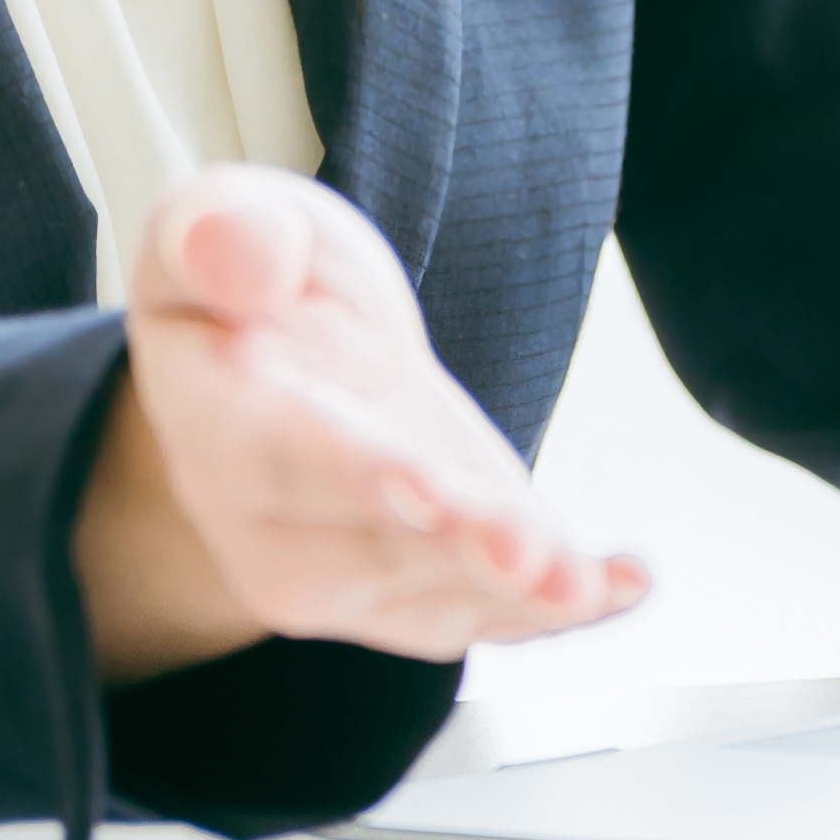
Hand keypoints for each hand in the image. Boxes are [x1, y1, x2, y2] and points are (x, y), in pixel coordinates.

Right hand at [74, 167, 646, 676]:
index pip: (286, 456)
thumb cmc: (250, 282)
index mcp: (218, 421)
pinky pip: (490, 614)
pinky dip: (562, 606)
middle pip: (373, 548)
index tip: (424, 485)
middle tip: (528, 551)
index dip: (357, 473)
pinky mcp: (423, 585)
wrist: (278, 357)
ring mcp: (345, 572)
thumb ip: (218, 234)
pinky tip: (626, 583)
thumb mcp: (213, 224)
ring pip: (438, 597)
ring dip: (519, 594)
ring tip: (590, 582)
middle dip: (456, 551)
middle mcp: (268, 525)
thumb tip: (232, 246)